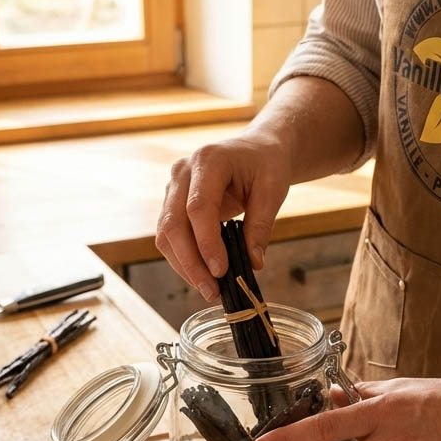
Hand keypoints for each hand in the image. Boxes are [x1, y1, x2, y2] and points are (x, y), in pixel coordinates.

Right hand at [156, 132, 292, 300]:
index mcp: (208, 160)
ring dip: (184, 265)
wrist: (256, 150)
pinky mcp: (173, 203)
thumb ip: (261, 225)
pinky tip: (203, 275)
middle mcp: (182, 172)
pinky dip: (184, 259)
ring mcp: (173, 187)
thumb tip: (253, 262)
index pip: (198, 207)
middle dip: (191, 262)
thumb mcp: (273, 190)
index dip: (206, 242)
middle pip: (174, 223)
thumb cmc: (266, 164)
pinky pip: (171, 236)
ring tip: (209, 289)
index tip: (221, 271)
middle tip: (212, 290)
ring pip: (166, 234)